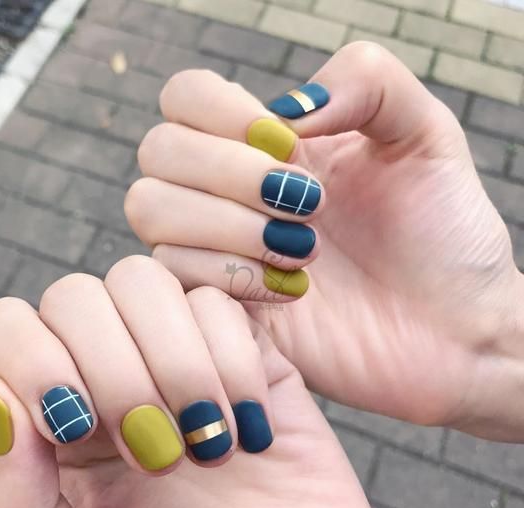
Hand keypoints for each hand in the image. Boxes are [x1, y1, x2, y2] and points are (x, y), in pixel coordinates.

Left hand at [0, 256, 439, 507]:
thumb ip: (13, 506)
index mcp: (54, 426)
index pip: (7, 329)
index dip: (34, 361)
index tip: (79, 430)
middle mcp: (107, 376)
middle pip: (76, 294)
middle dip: (116, 371)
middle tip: (158, 456)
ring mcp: (175, 356)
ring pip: (143, 281)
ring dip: (176, 363)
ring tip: (207, 445)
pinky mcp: (242, 349)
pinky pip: (218, 303)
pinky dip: (233, 365)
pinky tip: (250, 431)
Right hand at [125, 42, 523, 440]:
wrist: (452, 331)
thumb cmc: (444, 235)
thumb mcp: (426, 134)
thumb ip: (365, 80)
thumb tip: (283, 112)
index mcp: (271, 144)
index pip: (185, 98)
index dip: (222, 114)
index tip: (292, 148)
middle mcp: (234, 194)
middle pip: (157, 152)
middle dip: (229, 175)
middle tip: (308, 204)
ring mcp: (223, 250)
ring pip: (150, 211)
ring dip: (228, 226)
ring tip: (304, 251)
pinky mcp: (223, 306)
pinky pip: (173, 276)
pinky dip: (232, 275)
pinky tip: (292, 292)